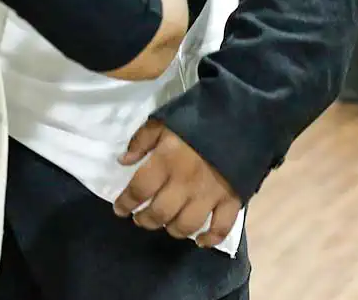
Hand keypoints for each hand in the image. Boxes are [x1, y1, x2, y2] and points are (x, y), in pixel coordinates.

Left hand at [112, 120, 241, 247]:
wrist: (238, 117)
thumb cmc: (196, 118)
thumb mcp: (163, 120)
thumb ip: (141, 140)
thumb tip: (123, 161)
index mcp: (166, 161)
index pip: (139, 189)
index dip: (125, 202)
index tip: (119, 209)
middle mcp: (185, 183)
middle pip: (160, 213)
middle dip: (146, 220)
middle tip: (139, 219)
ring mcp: (209, 195)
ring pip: (186, 225)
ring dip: (172, 229)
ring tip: (165, 225)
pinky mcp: (231, 200)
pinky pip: (220, 228)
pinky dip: (210, 239)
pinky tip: (199, 241)